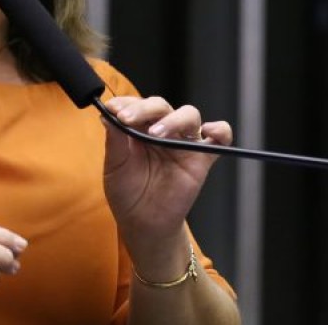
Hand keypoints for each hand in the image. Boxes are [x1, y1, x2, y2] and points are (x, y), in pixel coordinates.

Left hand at [101, 96, 232, 274]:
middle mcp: (163, 131)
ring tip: (156, 133)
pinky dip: (220, 130)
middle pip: (161, 106)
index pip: (137, 105)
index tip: (112, 108)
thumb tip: (107, 114)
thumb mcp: (115, 167)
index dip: (125, 103)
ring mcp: (183, 143)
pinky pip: (219, 139)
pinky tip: (210, 131)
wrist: (144, 224)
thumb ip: (114, 140)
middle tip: (127, 119)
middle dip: (144, 109)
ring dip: (173, 119)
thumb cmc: (128, 193)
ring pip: (188, 115)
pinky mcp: (202, 159)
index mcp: (140, 128)